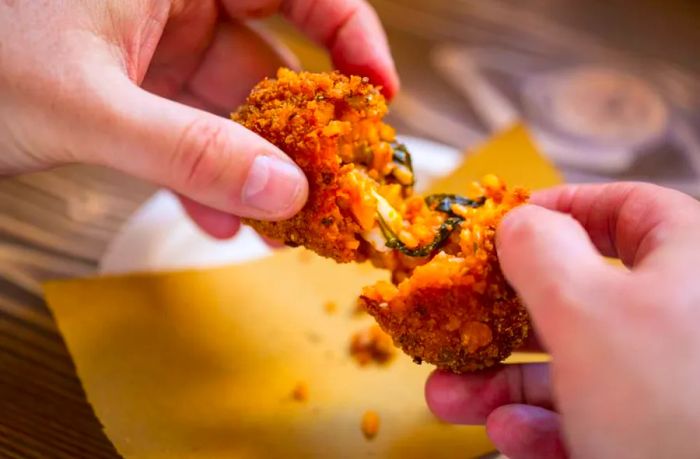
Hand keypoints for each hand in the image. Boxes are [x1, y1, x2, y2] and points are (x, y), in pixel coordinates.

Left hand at [0, 0, 397, 236]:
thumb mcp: (85, 107)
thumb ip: (188, 152)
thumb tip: (284, 193)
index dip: (350, 32)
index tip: (377, 95)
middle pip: (272, 53)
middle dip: (303, 125)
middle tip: (333, 179)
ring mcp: (154, 43)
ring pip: (233, 104)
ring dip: (256, 165)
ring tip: (281, 222)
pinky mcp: (136, 85)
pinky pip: (192, 129)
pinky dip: (207, 173)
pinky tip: (218, 220)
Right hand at [425, 182, 699, 457]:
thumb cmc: (675, 403)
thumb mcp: (586, 310)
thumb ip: (539, 252)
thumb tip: (518, 223)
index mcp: (688, 260)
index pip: (625, 207)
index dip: (560, 209)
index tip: (506, 227)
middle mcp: (681, 317)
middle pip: (576, 298)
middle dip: (501, 320)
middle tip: (458, 323)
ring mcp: (668, 381)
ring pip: (572, 366)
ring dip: (502, 383)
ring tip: (451, 397)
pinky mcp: (653, 433)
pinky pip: (590, 416)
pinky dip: (541, 424)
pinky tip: (510, 433)